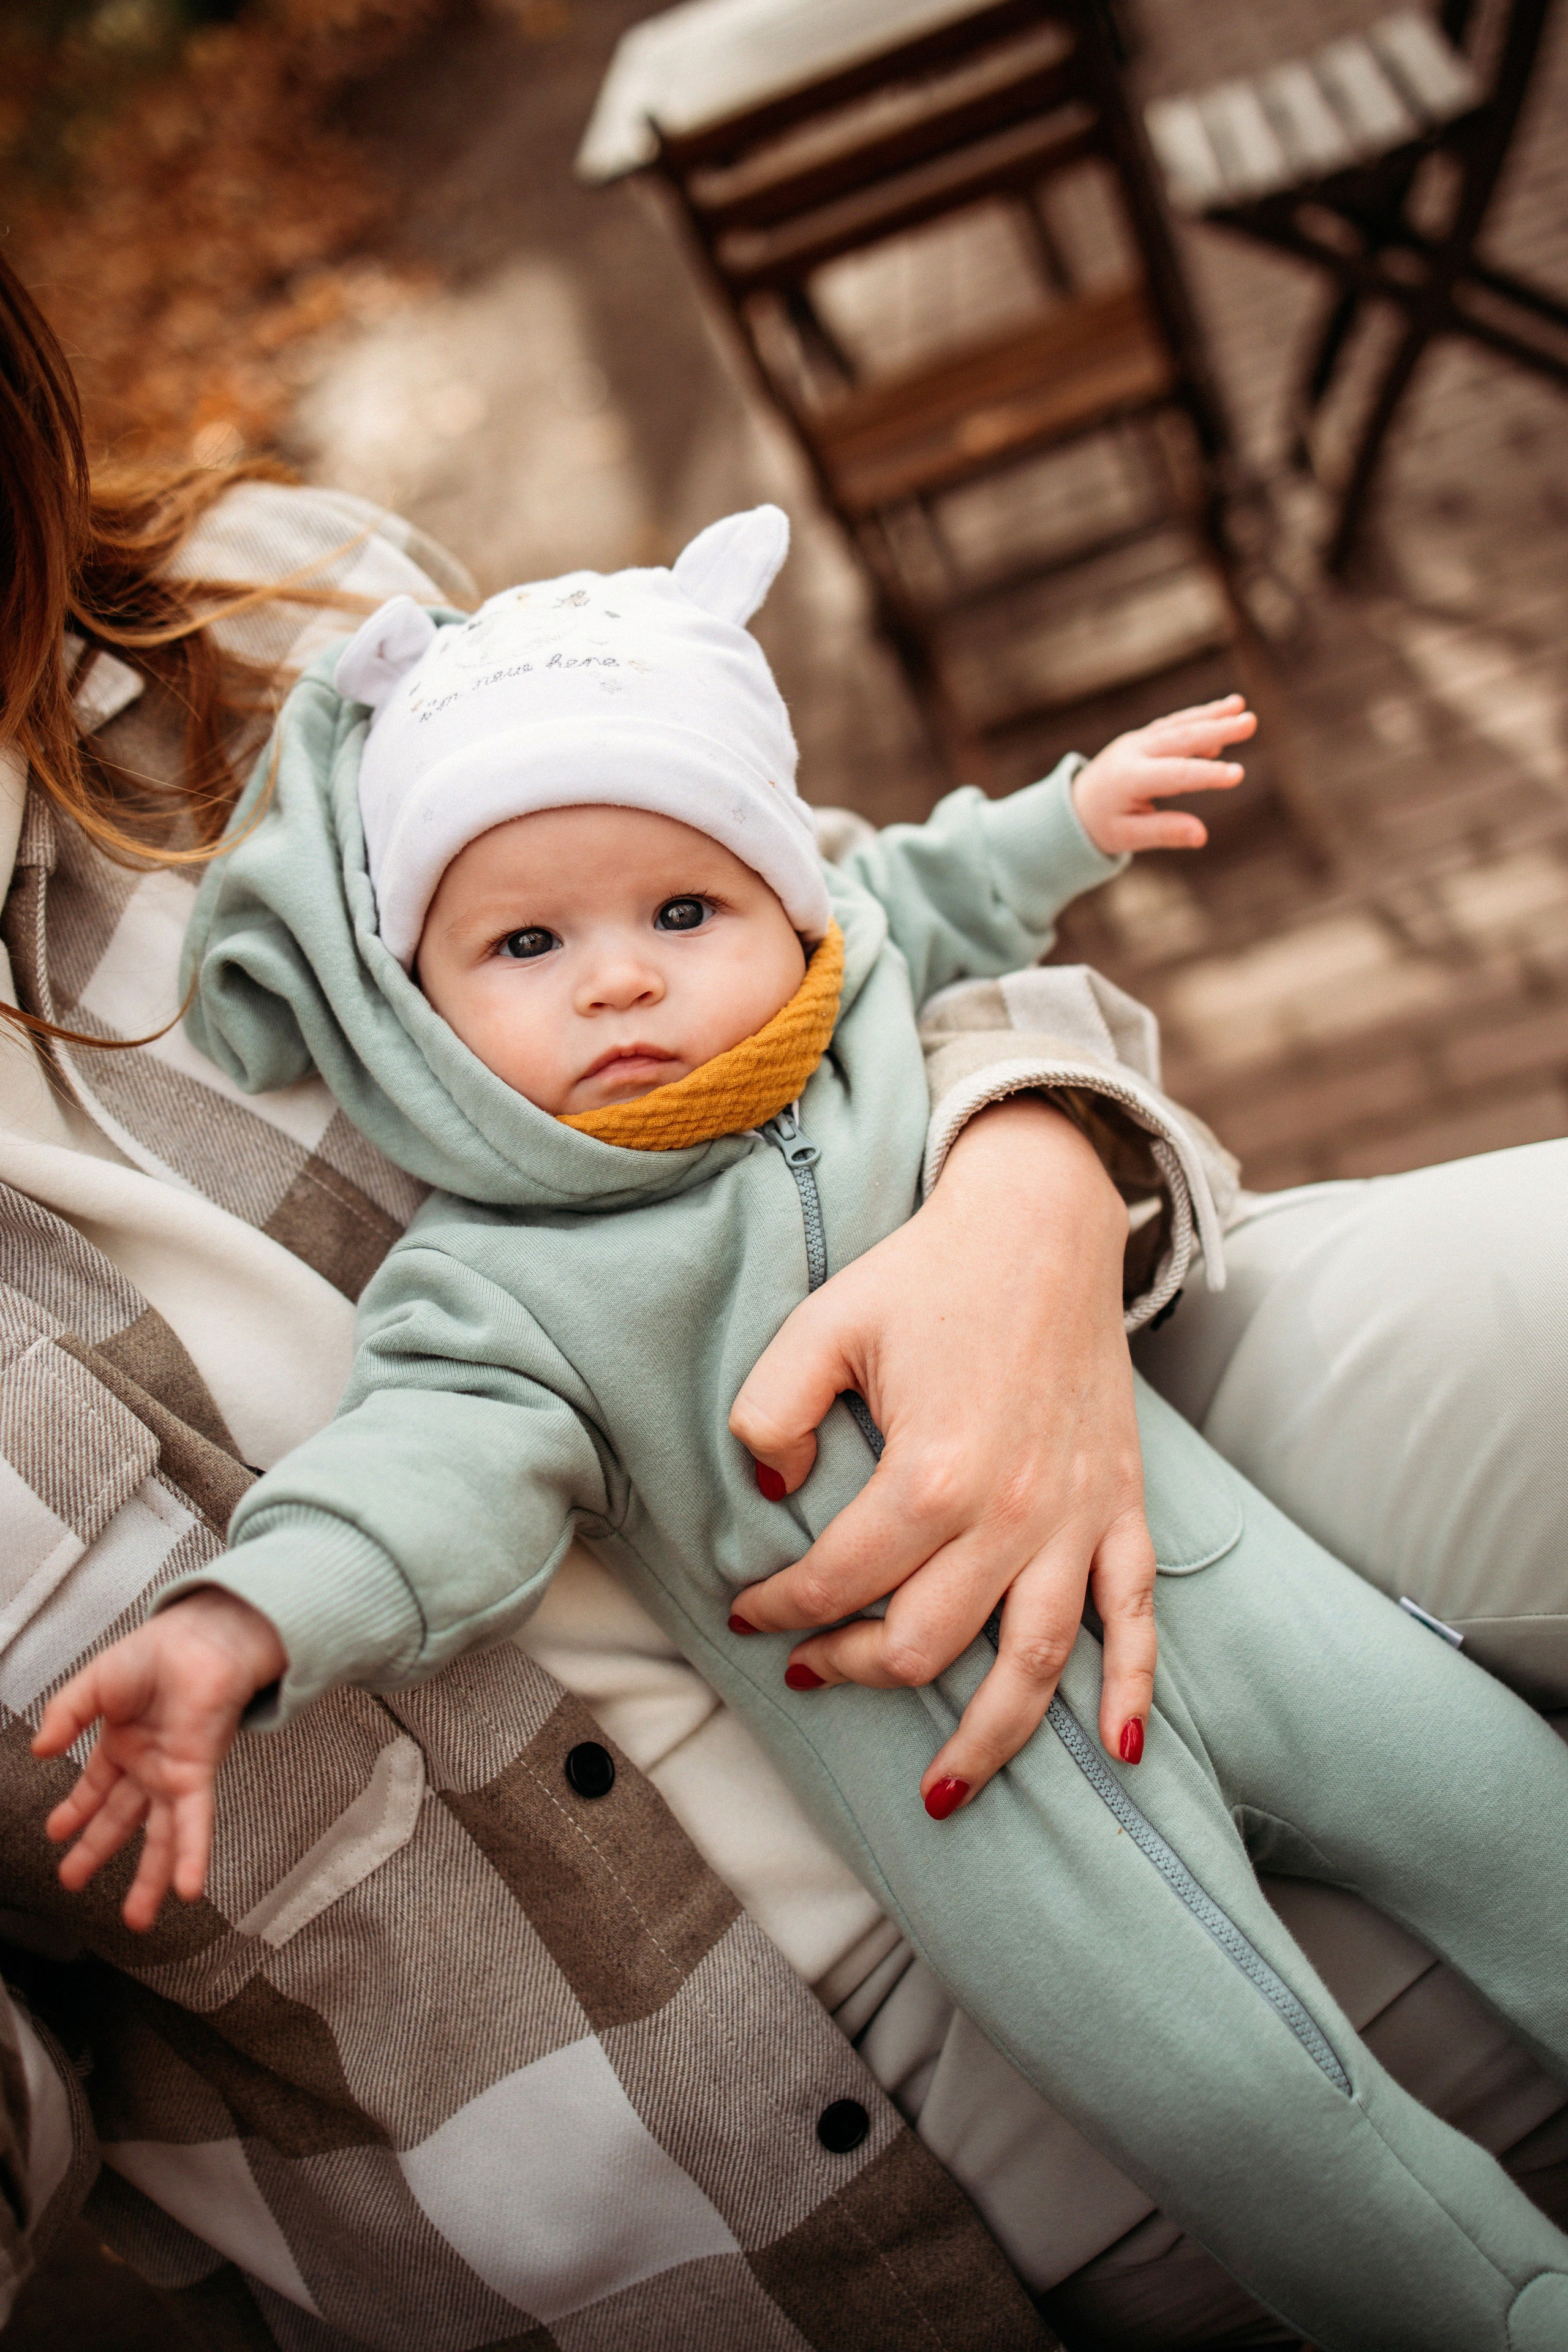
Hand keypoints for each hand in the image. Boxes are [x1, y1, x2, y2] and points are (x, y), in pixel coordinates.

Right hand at [32, 1590, 286, 1931]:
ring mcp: (174, 1774)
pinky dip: (190, 1857)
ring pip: (160, 1838)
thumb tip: (40, 1749)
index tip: (56, 1834)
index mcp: (124, 1743)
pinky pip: (193, 1825)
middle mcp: (150, 1764)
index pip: (95, 1788)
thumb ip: (65, 1715)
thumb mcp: (94, 1683)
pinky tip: (185, 1889)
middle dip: (96, 1853)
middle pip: (121, 1821)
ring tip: (136, 1918)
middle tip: (73, 1881)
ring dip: (149, 1879)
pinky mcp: (198, 1775)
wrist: (203, 1637)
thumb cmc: (159, 1650)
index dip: (75, 1813)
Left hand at [728, 1097, 1156, 1811]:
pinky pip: (1136, 1618)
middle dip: (856, 1669)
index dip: (778, 1606)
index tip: (749, 1609)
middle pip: (926, 1644)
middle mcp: (1012, 1514)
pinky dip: (1135, 1689)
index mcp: (932, 1473)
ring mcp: (1076, 1519)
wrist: (1044, 1225)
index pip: (837, 1581)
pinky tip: (1123, 1750)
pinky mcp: (1123, 1508)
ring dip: (987, 1740)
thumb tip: (766, 1494)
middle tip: (813, 1667)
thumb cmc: (926, 1274)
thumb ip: (769, 1410)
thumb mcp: (821, 1322)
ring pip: (1034, 1665)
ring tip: (942, 1796)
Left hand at [1072, 692, 1255, 854]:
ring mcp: (1138, 741)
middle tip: (1250, 722)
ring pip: (1178, 725)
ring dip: (1210, 715)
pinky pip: (1173, 724)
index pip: (1175, 776)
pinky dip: (1198, 718)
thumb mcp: (1128, 837)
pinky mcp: (1144, 737)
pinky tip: (1224, 713)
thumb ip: (1164, 832)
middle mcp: (1134, 752)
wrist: (1074, 804)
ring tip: (1240, 706)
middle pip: (1180, 739)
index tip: (1238, 774)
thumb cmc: (1102, 825)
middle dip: (1216, 729)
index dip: (1207, 774)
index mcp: (1129, 779)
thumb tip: (1202, 836)